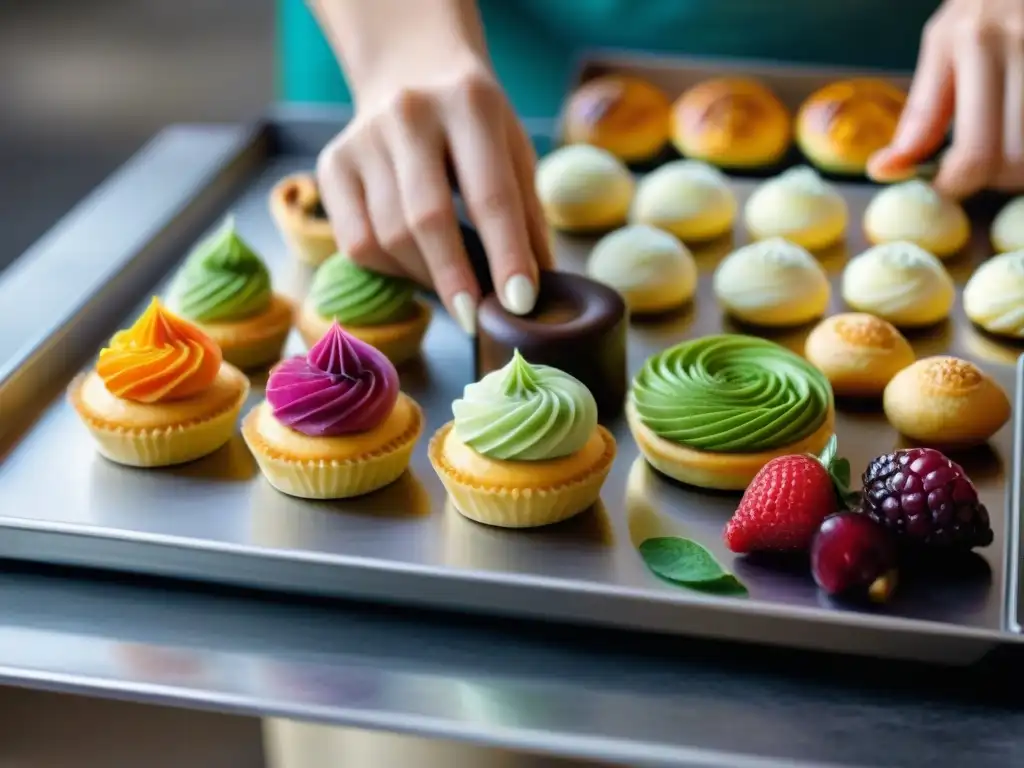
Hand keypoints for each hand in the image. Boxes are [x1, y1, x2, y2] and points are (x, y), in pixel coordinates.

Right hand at [313, 1, 550, 335]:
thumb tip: (538, 290)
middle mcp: (410, 113)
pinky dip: (390, 268)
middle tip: (476, 319)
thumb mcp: (515, 151)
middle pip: (427, 218)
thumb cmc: (475, 125)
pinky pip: (355, 241)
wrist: (411, 69)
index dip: (506, 255)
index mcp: (470, 103)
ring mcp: (363, 138)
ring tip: (453, 290)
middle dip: (455, 279)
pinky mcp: (332, 163)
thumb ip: (528, 215)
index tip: (520, 304)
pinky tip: (415, 266)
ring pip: (388, 236)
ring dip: (425, 278)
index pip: (490, 194)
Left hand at [868, 0, 1023, 197]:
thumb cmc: (985, 5)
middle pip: (1015, 161)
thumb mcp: (943, 44)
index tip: (944, 188)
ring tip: (1004, 144)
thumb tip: (884, 170)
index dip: (955, 186)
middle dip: (994, 179)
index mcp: (977, 44)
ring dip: (1020, 166)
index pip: (974, 152)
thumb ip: (921, 112)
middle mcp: (1023, 45)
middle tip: (980, 166)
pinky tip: (1021, 129)